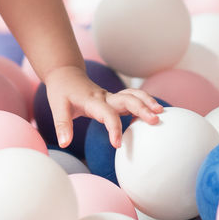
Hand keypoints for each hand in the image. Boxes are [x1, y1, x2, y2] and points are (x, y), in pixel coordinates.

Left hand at [43, 65, 163, 149]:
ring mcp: (111, 97)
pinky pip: (132, 98)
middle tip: (155, 120)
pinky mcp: (115, 98)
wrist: (66, 74)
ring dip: (147, 101)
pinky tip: (153, 114)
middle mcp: (105, 97)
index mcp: (92, 101)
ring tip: (161, 113)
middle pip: (127, 99)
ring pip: (133, 95)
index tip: (118, 145)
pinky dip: (144, 102)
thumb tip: (64, 143)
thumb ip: (62, 125)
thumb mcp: (57, 107)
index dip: (114, 128)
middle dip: (141, 109)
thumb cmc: (62, 91)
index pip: (107, 114)